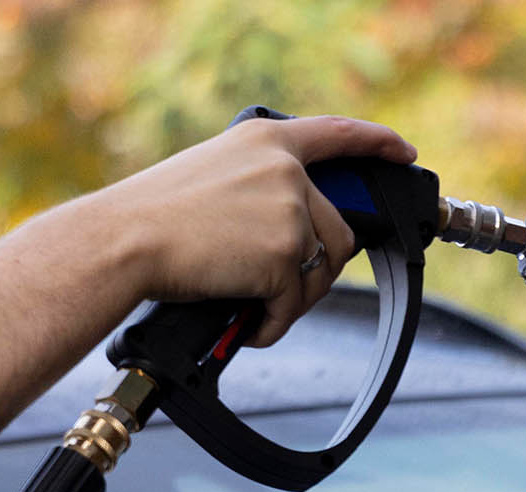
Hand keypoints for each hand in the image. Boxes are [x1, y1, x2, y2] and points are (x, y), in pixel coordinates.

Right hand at [43, 115, 416, 346]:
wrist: (122, 241)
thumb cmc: (149, 219)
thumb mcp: (210, 176)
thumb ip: (256, 187)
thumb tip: (289, 229)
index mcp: (266, 140)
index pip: (338, 133)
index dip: (378, 142)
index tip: (403, 151)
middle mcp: (287, 169)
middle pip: (338, 232)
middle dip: (314, 270)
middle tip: (277, 290)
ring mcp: (291, 210)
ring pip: (323, 272)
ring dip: (293, 300)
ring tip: (253, 308)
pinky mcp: (287, 252)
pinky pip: (296, 303)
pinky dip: (272, 324)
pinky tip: (247, 324)